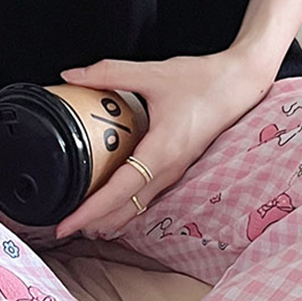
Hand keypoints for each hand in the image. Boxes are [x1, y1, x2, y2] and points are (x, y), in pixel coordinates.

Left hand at [55, 48, 275, 238]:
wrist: (239, 85)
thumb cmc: (201, 80)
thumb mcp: (152, 73)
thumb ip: (108, 72)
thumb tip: (70, 76)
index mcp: (161, 151)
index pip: (118, 191)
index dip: (90, 210)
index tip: (66, 223)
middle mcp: (168, 171)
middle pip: (125, 210)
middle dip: (93, 223)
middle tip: (62, 228)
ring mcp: (173, 175)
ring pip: (136, 210)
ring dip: (108, 220)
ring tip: (81, 225)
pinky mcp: (175, 172)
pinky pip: (146, 200)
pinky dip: (124, 209)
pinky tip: (109, 208)